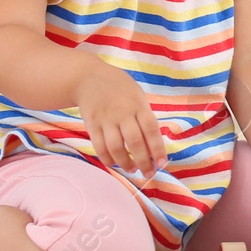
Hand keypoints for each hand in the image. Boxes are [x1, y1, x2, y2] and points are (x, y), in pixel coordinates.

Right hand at [76, 65, 166, 181]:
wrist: (89, 77)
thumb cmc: (120, 89)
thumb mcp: (137, 96)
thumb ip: (145, 118)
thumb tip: (154, 147)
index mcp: (138, 105)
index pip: (151, 129)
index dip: (157, 148)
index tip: (162, 163)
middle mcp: (122, 112)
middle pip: (134, 142)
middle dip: (143, 161)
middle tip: (149, 173)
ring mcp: (106, 119)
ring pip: (116, 147)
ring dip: (125, 163)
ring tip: (132, 170)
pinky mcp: (91, 125)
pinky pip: (99, 147)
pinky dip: (108, 159)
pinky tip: (115, 163)